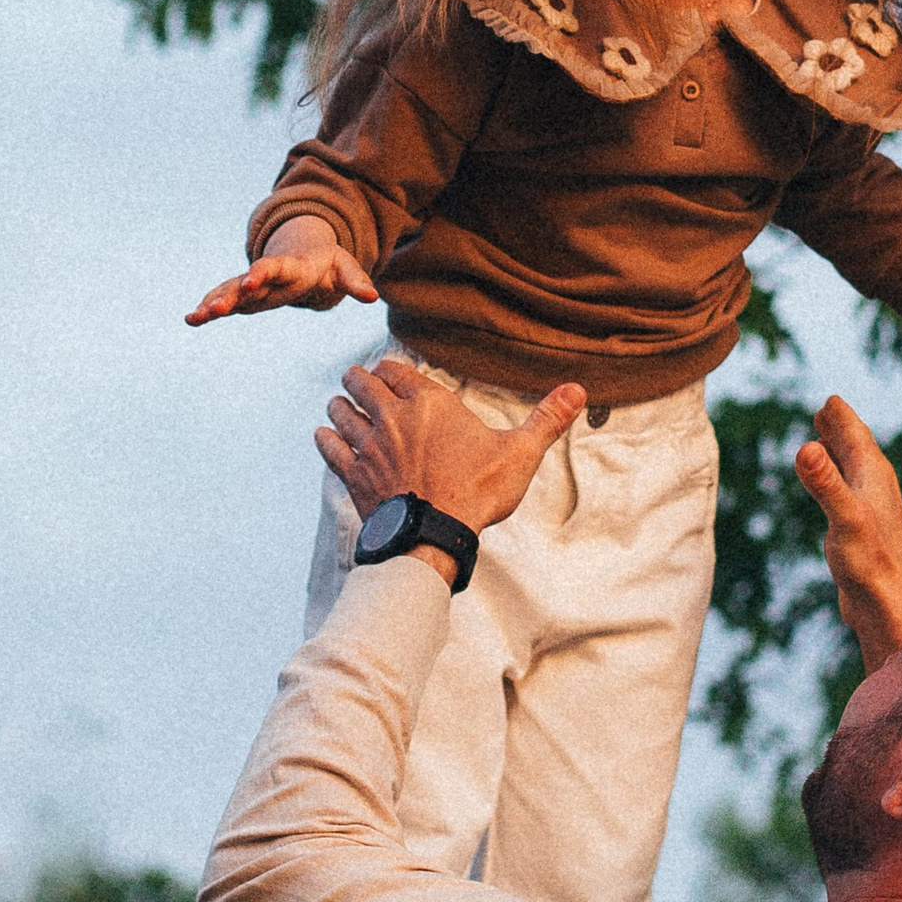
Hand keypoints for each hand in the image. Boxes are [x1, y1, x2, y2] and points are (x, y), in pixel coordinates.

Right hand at [187, 215, 377, 323]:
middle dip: (229, 295)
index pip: (274, 268)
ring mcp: (253, 285)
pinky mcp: (246, 296)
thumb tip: (372, 296)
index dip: (262, 274)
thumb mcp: (344, 268)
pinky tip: (191, 320)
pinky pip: (224, 300)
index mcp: (290, 266)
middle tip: (213, 308)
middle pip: (244, 283)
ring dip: (212, 304)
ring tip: (193, 318)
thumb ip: (355, 280)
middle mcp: (266, 275)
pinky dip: (208, 308)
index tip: (250, 282)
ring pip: (229, 293)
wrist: (308, 254)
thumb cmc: (328, 263)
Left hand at [317, 354, 587, 559]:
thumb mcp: (519, 454)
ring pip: (342, 411)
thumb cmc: (477, 493)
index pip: (398, 370)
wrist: (434, 534)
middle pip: (363, 384)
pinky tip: (323, 435)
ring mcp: (370, 445)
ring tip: (337, 402)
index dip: (390, 367)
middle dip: (358, 379)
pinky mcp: (354, 473)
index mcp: (430, 404)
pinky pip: (330, 447)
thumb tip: (578, 390)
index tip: (388, 369)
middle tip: (355, 378)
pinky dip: (325, 437)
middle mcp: (393, 417)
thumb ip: (546, 418)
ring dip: (339, 405)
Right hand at [793, 395, 901, 673]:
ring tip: (827, 440)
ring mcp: (872, 508)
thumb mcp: (843, 519)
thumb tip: (806, 446)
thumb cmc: (869, 565)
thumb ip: (825, 483)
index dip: (841, 416)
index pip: (855, 434)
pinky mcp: (864, 529)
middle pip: (857, 448)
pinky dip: (838, 479)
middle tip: (828, 408)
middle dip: (841, 428)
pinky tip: (834, 490)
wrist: (888, 608)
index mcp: (873, 476)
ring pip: (855, 469)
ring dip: (840, 452)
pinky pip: (850, 491)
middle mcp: (876, 487)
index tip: (830, 399)